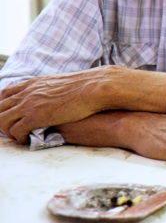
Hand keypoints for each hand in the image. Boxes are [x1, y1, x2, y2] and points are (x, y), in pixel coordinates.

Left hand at [0, 66, 165, 143]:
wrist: (99, 88)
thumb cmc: (90, 89)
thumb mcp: (67, 85)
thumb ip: (54, 92)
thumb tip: (55, 101)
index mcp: (35, 83)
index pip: (5, 93)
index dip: (3, 106)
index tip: (8, 116)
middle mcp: (29, 91)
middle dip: (1, 120)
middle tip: (11, 130)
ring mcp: (30, 103)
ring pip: (1, 119)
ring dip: (6, 130)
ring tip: (19, 136)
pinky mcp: (36, 116)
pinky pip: (15, 130)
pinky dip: (17, 137)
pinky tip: (27, 140)